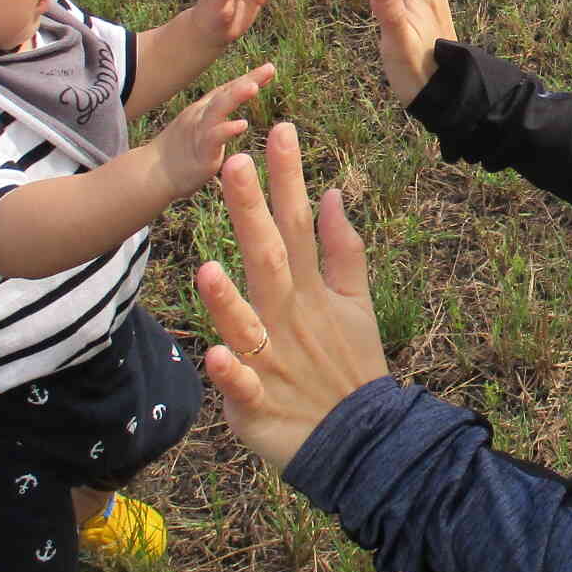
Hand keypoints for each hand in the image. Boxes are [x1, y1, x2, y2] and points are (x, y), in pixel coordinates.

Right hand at [146, 64, 273, 197]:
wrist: (153, 173)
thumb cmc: (182, 150)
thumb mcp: (201, 127)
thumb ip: (219, 117)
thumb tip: (238, 114)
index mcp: (204, 109)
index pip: (228, 89)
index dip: (249, 77)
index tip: (270, 68)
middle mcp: (201, 115)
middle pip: (225, 93)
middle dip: (247, 79)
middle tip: (269, 68)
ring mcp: (199, 131)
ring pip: (218, 109)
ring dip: (236, 96)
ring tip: (253, 86)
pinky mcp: (199, 152)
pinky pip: (213, 138)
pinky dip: (226, 129)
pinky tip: (241, 124)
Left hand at [198, 125, 389, 469]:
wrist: (363, 443)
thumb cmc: (351, 367)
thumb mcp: (357, 303)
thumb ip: (342, 248)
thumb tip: (331, 194)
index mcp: (310, 291)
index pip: (297, 224)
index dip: (288, 178)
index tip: (279, 129)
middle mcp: (289, 319)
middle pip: (268, 258)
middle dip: (250, 212)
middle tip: (231, 163)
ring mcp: (273, 362)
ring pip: (247, 325)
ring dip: (229, 300)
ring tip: (208, 269)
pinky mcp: (258, 406)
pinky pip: (242, 389)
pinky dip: (231, 375)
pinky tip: (215, 356)